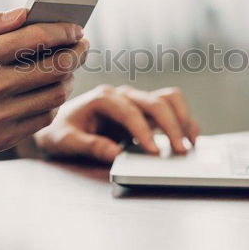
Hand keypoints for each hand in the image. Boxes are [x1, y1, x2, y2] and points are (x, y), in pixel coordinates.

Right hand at [0, 8, 88, 177]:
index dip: (64, 31)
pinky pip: (40, 120)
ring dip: (66, 80)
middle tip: (80, 46)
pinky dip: (50, 103)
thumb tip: (24, 14)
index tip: (76, 28)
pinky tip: (46, 92)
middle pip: (54, 69)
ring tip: (64, 69)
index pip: (36, 39)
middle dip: (75, 53)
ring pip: (53, 97)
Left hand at [33, 85, 199, 162]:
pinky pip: (170, 108)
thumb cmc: (61, 132)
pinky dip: (183, 120)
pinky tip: (189, 138)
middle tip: (179, 151)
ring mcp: (135, 101)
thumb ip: (89, 146)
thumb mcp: (66, 142)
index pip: (129, 112)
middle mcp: (122, 95)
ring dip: (181, 118)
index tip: (155, 152)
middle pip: (154, 102)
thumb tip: (114, 154)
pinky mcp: (144, 111)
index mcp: (102, 98)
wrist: (59, 126)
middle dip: (170, 126)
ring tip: (188, 144)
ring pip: (167, 99)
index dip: (144, 131)